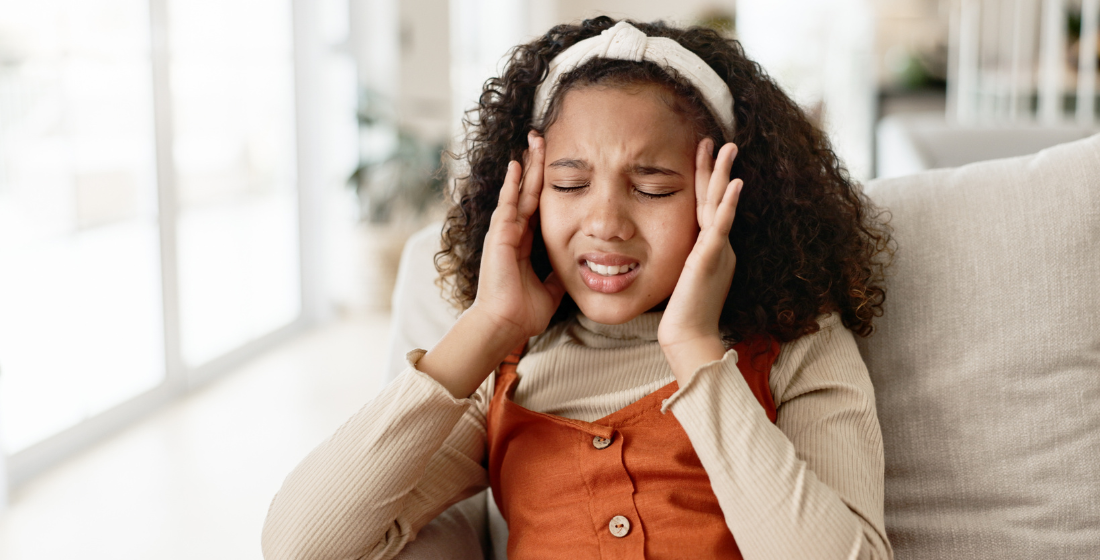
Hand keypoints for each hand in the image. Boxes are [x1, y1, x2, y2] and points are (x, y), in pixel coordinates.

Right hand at [469, 131, 566, 342]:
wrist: (505, 325)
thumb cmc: (523, 313)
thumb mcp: (550, 290)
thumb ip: (558, 277)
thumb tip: (575, 272)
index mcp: (523, 244)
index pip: (535, 206)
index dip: (543, 185)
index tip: (551, 165)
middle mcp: (512, 234)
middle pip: (526, 192)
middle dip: (535, 166)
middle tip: (540, 139)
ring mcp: (503, 233)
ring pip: (518, 192)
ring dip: (526, 167)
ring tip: (532, 141)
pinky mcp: (500, 236)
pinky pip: (508, 204)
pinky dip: (513, 184)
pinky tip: (517, 164)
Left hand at [657, 139, 742, 384]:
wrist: (688, 336)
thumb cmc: (685, 313)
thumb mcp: (685, 276)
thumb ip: (688, 258)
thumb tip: (682, 249)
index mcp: (711, 248)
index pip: (708, 206)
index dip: (706, 181)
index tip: (704, 155)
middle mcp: (718, 245)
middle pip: (717, 199)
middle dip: (718, 169)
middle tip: (721, 141)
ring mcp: (717, 250)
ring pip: (721, 206)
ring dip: (724, 176)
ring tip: (728, 148)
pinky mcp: (710, 259)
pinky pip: (721, 227)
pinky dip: (728, 205)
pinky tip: (734, 185)